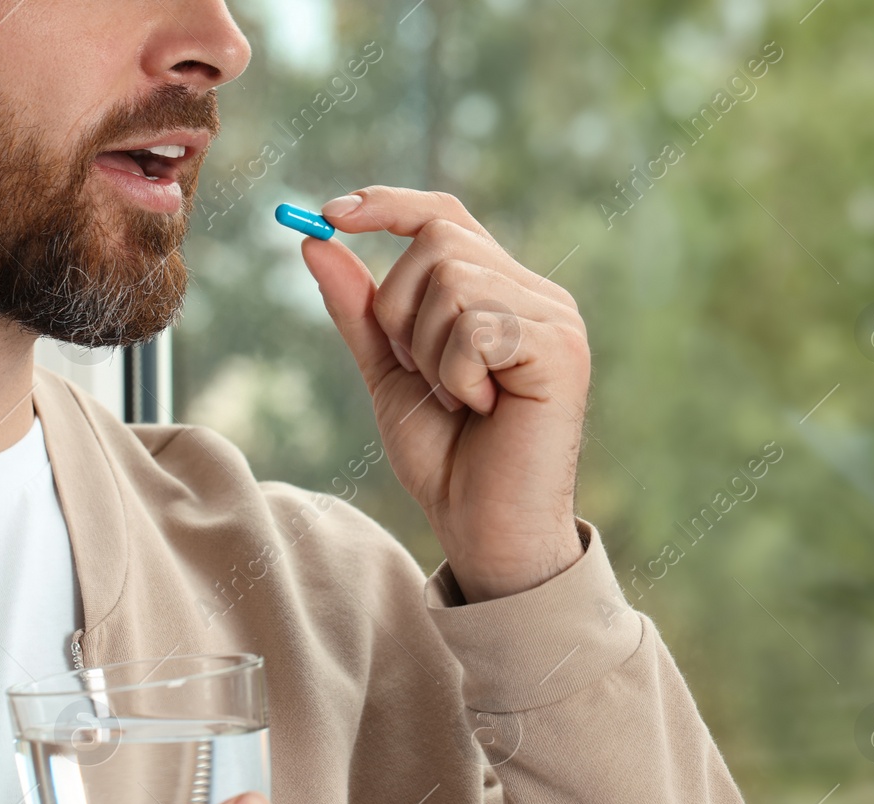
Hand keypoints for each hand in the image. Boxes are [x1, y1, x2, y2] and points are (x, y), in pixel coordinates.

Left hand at [301, 187, 590, 602]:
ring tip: (456, 399)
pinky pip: (475, 323)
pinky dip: (455, 373)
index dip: (387, 204)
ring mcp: (553, 317)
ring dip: (428, 350)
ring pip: (453, 279)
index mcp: (498, 292)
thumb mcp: (388, 373)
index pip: (443, 214)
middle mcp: (534, 293)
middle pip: (438, 239)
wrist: (485, 529)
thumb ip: (358, 311)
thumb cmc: (446, 459)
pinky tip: (480, 408)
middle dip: (399, 311)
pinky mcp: (560, 346)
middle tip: (420, 375)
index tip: (328, 214)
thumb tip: (313, 242)